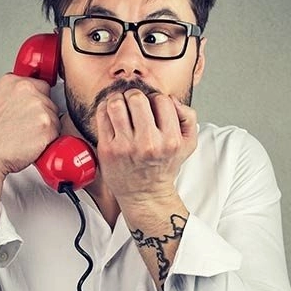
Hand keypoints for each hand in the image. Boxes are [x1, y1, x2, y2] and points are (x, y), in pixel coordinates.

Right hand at [0, 74, 59, 220]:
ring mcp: (38, 105)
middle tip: (26, 126)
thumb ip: (15, 93)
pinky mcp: (47, 124)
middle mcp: (26, 89)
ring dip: (47, 126)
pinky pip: (58, 130)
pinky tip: (33, 141)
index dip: (38, 100)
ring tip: (28, 134)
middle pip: (49, 99)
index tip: (32, 110)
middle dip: (43, 113)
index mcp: (11, 81)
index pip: (39, 84)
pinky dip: (49, 138)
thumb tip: (31, 94)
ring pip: (55, 115)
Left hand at [94, 89, 196, 204]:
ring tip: (121, 105)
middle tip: (134, 103)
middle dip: (135, 96)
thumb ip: (188, 117)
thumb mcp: (188, 144)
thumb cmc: (164, 167)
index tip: (152, 105)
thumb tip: (172, 99)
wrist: (145, 194)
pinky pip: (102, 116)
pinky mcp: (108, 149)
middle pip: (137, 98)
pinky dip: (105, 108)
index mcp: (170, 140)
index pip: (162, 100)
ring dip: (118, 99)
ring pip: (116, 103)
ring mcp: (126, 146)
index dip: (156, 98)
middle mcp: (148, 143)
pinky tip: (110, 113)